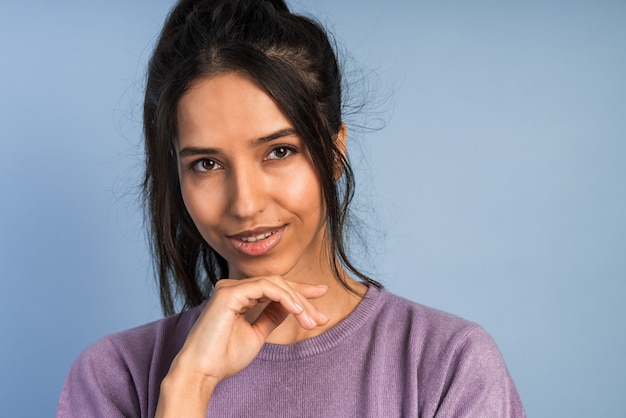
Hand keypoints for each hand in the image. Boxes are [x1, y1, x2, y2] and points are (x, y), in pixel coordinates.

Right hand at [155, 276, 328, 416]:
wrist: (202, 371)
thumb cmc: (224, 357)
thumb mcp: (257, 334)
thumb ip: (272, 316)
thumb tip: (291, 305)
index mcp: (240, 296)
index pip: (275, 288)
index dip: (300, 291)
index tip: (322, 294)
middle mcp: (234, 288)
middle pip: (279, 284)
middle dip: (304, 299)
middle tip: (320, 318)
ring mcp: (231, 288)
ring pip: (275, 284)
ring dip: (298, 301)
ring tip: (311, 320)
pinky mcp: (229, 292)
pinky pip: (265, 287)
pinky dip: (285, 297)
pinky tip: (297, 311)